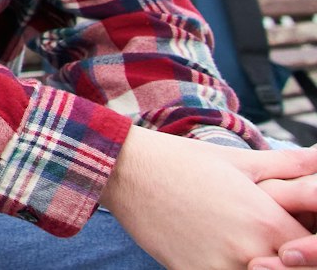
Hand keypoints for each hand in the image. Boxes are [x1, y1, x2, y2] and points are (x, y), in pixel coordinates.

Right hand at [103, 126, 316, 269]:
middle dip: (289, 260)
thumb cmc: (182, 161)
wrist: (123, 170)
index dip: (312, 246)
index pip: (314, 251)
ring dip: (260, 266)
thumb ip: (290, 166)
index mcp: (266, 221)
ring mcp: (220, 268)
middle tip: (272, 244)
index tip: (299, 235)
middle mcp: (249, 252)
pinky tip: (219, 253)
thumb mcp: (239, 160)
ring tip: (245, 248)